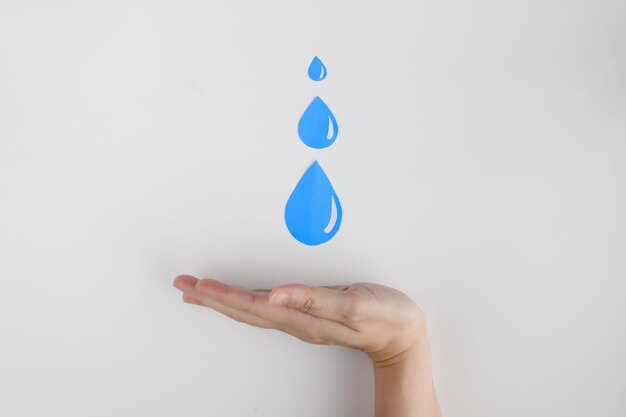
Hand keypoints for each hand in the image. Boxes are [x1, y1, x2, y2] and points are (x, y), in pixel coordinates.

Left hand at [172, 275, 426, 365]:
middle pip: (243, 310)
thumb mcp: (354, 304)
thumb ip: (314, 299)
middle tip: (183, 285)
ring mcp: (300, 319)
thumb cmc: (384, 316)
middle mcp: (296, 320)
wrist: (402, 333)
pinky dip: (242, 301)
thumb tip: (274, 294)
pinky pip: (264, 307)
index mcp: (304, 317)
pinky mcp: (307, 312)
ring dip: (221, 301)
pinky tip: (236, 297)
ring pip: (250, 310)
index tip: (197, 286)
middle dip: (211, 298)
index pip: (253, 306)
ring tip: (198, 291)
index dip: (223, 295)